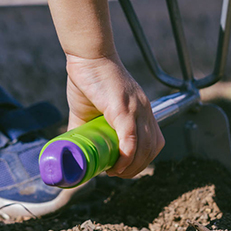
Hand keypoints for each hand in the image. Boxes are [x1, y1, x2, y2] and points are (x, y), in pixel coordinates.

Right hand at [65, 53, 164, 177]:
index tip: (122, 169)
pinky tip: (116, 165)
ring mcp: (136, 109)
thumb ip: (86, 130)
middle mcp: (144, 110)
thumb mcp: (89, 112)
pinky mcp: (123, 108)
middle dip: (136, 168)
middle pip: (152, 149)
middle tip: (115, 173)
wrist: (87, 57)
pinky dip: (126, 155)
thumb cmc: (88, 80)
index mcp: (141, 111)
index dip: (141, 161)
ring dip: (131, 166)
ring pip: (144, 147)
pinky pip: (131, 137)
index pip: (154, 142)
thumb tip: (76, 151)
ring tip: (113, 172)